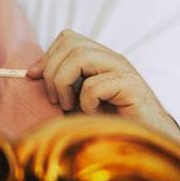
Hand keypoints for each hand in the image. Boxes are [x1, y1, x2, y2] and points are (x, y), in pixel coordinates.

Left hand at [27, 29, 179, 143]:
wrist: (148, 143)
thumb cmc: (111, 124)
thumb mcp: (78, 101)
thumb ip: (62, 84)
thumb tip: (32, 73)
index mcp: (100, 58)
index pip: (67, 38)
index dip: (47, 57)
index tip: (34, 78)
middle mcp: (111, 58)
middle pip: (70, 42)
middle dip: (52, 71)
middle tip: (56, 98)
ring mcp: (122, 70)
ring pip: (80, 56)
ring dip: (64, 83)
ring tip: (68, 105)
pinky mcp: (131, 86)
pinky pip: (94, 86)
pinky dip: (86, 103)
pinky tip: (93, 114)